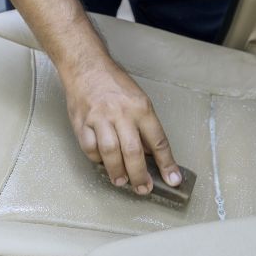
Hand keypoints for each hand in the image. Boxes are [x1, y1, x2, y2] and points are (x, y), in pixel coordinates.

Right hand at [63, 58, 181, 194]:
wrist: (86, 67)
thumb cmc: (114, 84)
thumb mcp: (138, 99)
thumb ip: (144, 126)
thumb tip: (150, 154)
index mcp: (141, 108)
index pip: (158, 141)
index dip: (167, 164)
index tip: (173, 179)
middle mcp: (121, 113)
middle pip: (133, 152)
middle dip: (140, 175)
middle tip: (143, 188)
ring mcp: (100, 119)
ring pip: (110, 153)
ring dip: (117, 172)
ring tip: (122, 182)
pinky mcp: (82, 123)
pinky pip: (90, 148)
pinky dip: (97, 160)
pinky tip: (103, 163)